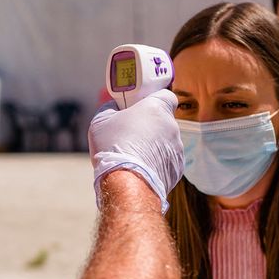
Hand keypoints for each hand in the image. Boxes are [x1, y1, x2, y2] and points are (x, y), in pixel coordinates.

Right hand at [88, 90, 182, 213]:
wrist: (127, 184)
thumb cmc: (113, 148)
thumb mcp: (100, 120)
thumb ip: (110, 107)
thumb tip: (114, 106)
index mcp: (157, 109)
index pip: (166, 95)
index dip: (154, 100)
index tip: (142, 106)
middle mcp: (172, 126)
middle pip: (163, 121)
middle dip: (150, 126)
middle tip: (132, 133)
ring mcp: (177, 148)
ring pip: (166, 142)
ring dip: (154, 146)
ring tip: (135, 156)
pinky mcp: (177, 168)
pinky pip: (167, 160)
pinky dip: (157, 163)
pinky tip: (142, 169)